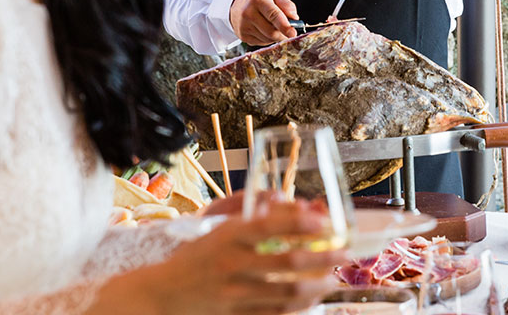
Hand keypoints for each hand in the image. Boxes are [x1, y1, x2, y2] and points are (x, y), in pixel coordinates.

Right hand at [132, 200, 346, 314]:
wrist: (163, 294)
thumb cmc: (197, 256)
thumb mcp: (219, 228)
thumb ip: (255, 216)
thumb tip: (295, 203)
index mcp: (228, 235)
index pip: (272, 224)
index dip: (304, 222)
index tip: (327, 221)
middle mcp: (232, 263)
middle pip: (289, 262)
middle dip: (324, 257)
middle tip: (344, 253)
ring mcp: (235, 293)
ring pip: (288, 292)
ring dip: (318, 285)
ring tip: (332, 279)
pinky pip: (277, 314)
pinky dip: (299, 307)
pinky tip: (311, 299)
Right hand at [230, 0, 298, 45]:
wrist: (235, 5)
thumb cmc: (258, 0)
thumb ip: (287, 4)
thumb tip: (295, 18)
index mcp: (258, 0)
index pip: (273, 15)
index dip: (284, 26)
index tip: (293, 33)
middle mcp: (248, 13)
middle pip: (271, 32)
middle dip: (283, 34)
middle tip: (289, 31)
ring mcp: (244, 26)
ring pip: (267, 39)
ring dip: (276, 36)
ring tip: (273, 26)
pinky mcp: (242, 36)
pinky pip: (262, 43)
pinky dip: (268, 39)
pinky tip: (264, 29)